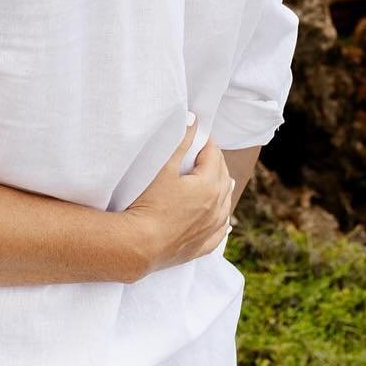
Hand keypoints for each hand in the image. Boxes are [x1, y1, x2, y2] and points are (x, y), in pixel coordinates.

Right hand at [124, 119, 233, 278]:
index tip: (199, 134)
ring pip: (225, 203)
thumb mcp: (164, 167)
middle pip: (222, 176)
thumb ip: (180, 141)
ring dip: (221, 188)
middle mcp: (217, 207)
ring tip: (217, 179)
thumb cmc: (149, 202)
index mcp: (210, 185)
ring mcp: (211, 229)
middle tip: (203, 151)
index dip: (206, 141)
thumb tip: (193, 119)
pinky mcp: (202, 246)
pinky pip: (220, 231)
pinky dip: (222, 220)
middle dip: (215, 161)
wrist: (140, 245)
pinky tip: (224, 221)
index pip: (213, 155)